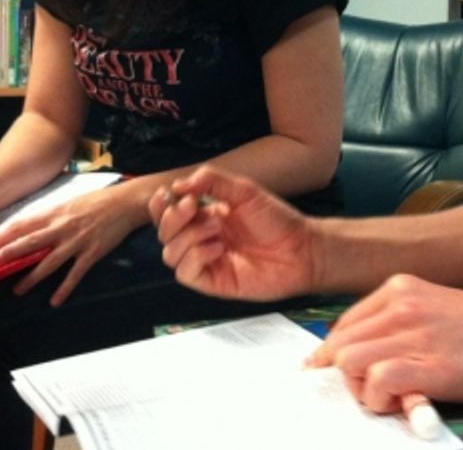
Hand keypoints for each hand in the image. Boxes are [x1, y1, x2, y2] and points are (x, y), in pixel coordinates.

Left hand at [0, 184, 142, 306]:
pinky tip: (55, 301)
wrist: (125, 203)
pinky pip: (75, 274)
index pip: (24, 225)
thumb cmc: (97, 202)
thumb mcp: (70, 203)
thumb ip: (51, 215)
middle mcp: (62, 227)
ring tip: (17, 290)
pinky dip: (65, 288)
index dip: (4, 236)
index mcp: (55, 212)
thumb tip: (30, 227)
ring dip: (31, 277)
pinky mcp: (92, 253)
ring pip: (49, 262)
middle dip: (9, 254)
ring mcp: (76, 241)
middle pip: (30, 242)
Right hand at [149, 165, 315, 300]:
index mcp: (204, 215)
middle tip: (194, 206)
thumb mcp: (243, 190)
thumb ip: (211, 180)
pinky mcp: (213, 281)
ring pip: (170, 253)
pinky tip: (218, 248)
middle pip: (164, 232)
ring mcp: (206, 261)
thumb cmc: (276, 219)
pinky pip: (185, 273)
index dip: (161, 204)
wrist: (301, 247)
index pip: (166, 212)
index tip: (175, 194)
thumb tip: (178, 185)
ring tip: (216, 227)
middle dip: (172, 218)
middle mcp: (200, 238)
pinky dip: (196, 256)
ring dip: (188, 236)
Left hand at [308, 274, 462, 412]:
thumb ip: (401, 321)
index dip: (335, 353)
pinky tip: (400, 403)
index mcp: (401, 288)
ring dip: (360, 388)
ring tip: (387, 399)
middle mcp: (400, 305)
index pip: (345, 322)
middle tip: (368, 393)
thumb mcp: (437, 307)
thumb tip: (365, 348)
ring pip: (349, 361)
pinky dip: (379, 399)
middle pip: (340, 343)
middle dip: (345, 374)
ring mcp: (413, 334)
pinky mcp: (428, 366)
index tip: (330, 371)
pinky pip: (376, 381)